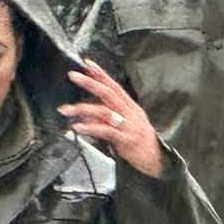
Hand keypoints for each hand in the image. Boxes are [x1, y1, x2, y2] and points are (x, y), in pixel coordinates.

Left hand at [58, 59, 164, 179]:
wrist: (156, 159)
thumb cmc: (138, 140)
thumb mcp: (124, 124)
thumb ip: (105, 117)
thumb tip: (84, 113)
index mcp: (130, 106)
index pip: (114, 85)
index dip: (101, 74)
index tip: (87, 63)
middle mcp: (129, 112)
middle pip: (108, 93)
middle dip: (90, 83)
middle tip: (73, 75)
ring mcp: (128, 125)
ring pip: (104, 112)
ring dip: (83, 109)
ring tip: (67, 109)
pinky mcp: (125, 140)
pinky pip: (106, 131)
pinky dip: (90, 128)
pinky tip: (78, 127)